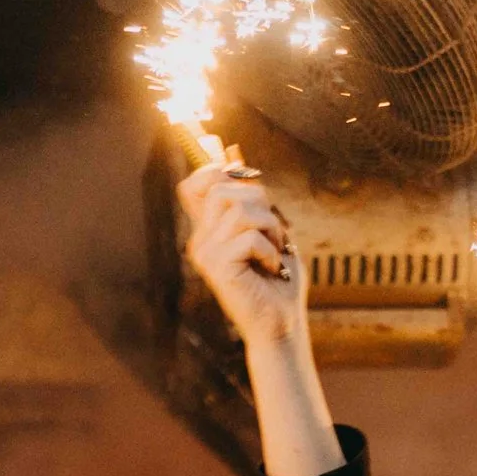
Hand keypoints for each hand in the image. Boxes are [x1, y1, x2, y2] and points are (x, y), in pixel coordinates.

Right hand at [179, 158, 307, 349]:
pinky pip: (249, 237)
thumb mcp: (268, 228)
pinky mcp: (216, 267)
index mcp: (209, 230)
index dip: (216, 172)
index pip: (194, 184)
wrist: (282, 323)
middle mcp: (201, 240)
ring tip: (274, 255)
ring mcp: (205, 253)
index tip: (243, 182)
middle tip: (272, 235)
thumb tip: (232, 152)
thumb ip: (248, 195)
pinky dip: (270, 251)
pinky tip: (271, 270)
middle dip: (260, 203)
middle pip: (222, 188)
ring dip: (271, 230)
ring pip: (240, 210)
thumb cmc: (279, 279)